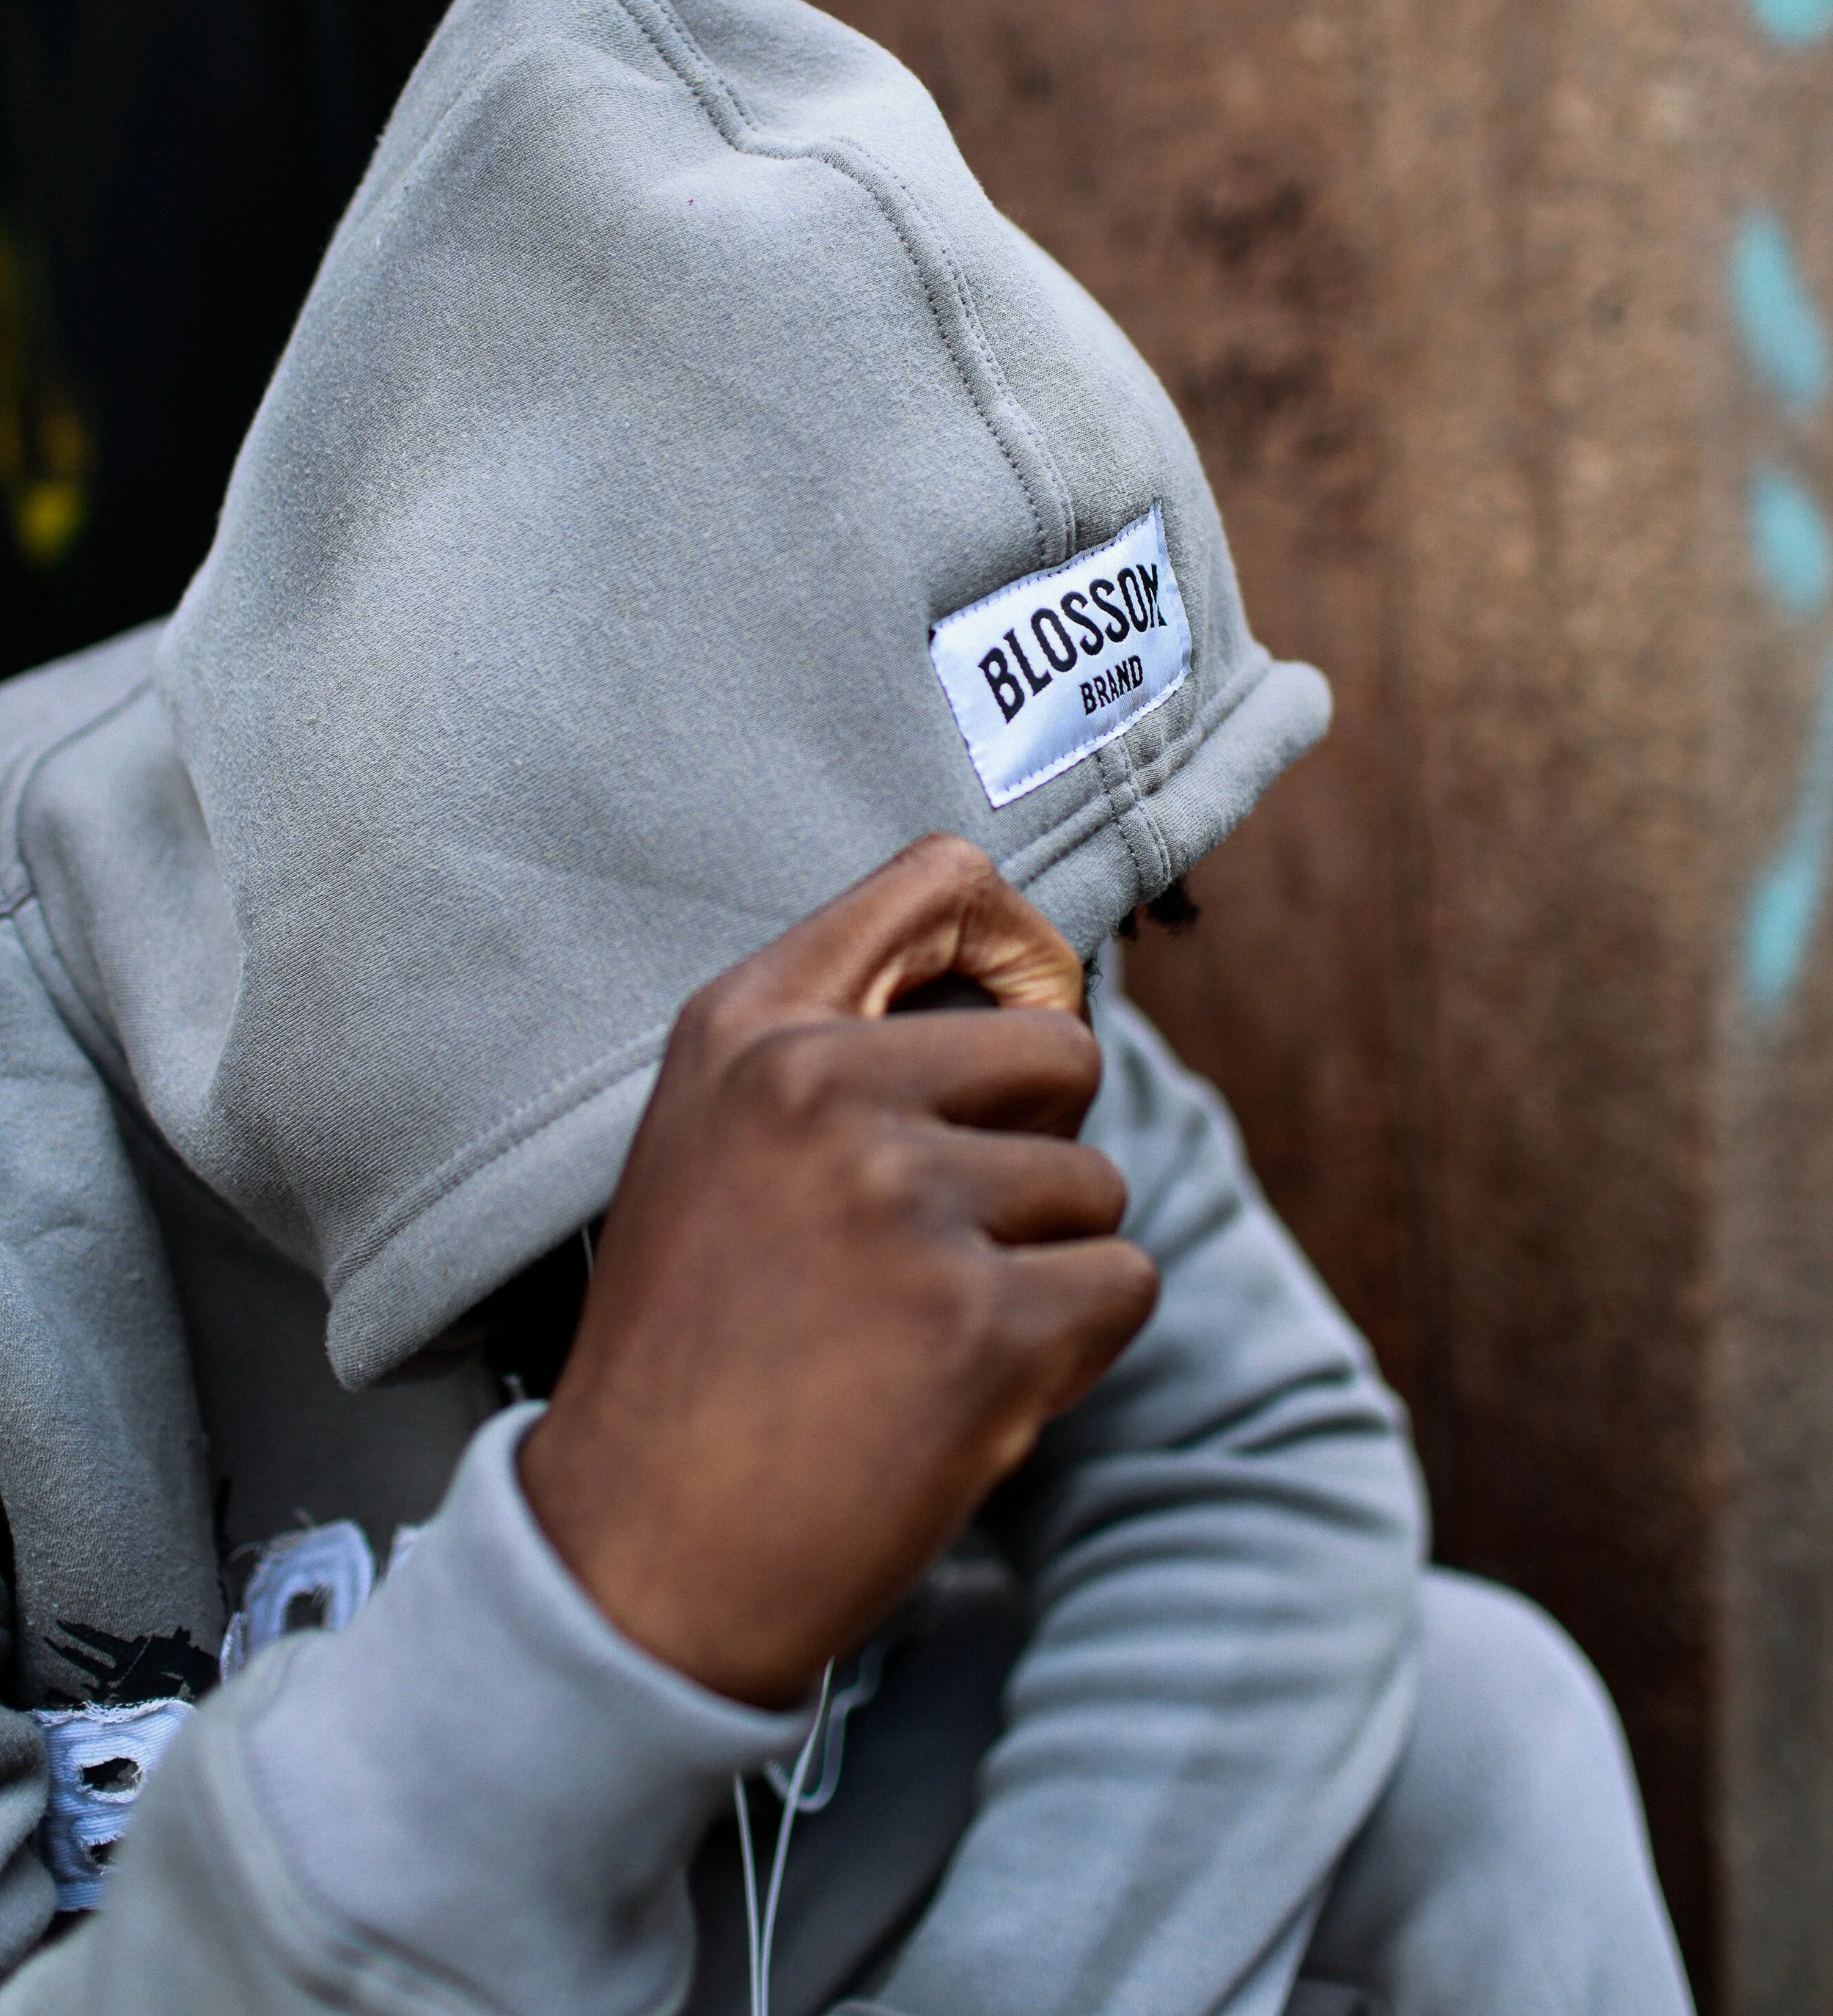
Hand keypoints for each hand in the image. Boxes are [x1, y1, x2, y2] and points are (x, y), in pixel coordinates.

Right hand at [519, 835, 1158, 1706]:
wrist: (638, 1562)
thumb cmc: (692, 1348)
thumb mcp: (712, 1141)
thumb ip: (840, 1045)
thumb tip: (1031, 990)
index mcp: (748, 1030)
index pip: (942, 880)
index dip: (1019, 948)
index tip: (1020, 1017)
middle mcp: (822, 1090)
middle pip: (1061, 1050)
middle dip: (1040, 1149)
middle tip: (945, 1242)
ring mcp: (903, 1204)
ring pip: (1098, 1186)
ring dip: (1045, 1267)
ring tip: (920, 1336)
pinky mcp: (981, 1326)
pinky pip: (1123, 1286)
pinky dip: (1073, 1349)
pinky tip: (962, 1394)